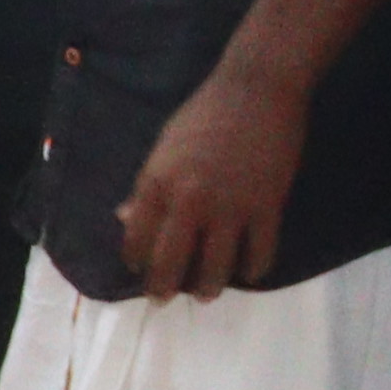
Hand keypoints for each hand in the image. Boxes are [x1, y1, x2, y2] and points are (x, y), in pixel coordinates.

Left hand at [116, 61, 310, 302]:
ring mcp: (230, 207)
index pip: (136, 238)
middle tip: (162, 299)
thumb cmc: (204, 113)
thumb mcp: (163, 146)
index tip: (138, 268)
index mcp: (157, 182)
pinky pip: (259, 254)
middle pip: (170, 262)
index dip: (135, 260)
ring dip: (208, 287)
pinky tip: (248, 272)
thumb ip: (146, 186)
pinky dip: (253, 269)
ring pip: (215, 268)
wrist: (256, 91)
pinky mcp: (267, 208)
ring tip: (205, 293)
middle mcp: (189, 201)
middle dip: (163, 287)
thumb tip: (123, 218)